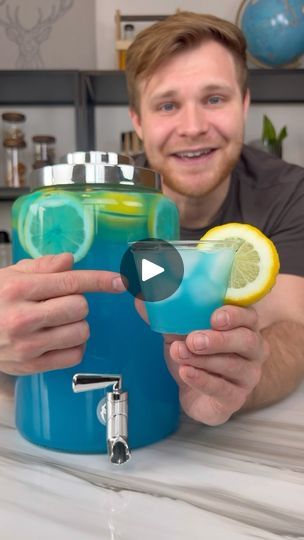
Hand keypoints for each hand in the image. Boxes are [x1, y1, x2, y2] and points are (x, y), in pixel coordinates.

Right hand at [0, 253, 124, 374]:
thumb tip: (70, 262)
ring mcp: (27, 346)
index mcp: (19, 289)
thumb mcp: (10, 275)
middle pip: (80, 307)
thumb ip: (43, 266)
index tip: (119, 281)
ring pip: (81, 331)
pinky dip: (74, 345)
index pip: (71, 282)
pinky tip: (58, 338)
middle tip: (59, 302)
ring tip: (57, 321)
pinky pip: (74, 355)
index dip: (100, 280)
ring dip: (76, 324)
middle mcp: (23, 318)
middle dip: (76, 302)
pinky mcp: (31, 366)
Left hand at [167, 305, 269, 424]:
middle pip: (247, 340)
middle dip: (219, 339)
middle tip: (193, 340)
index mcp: (243, 326)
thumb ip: (168, 313)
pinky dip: (202, 379)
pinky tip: (185, 372)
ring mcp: (248, 375)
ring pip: (233, 366)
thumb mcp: (179, 330)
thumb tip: (143, 298)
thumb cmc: (194, 354)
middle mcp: (253, 349)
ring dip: (203, 359)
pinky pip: (223, 389)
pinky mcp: (236, 398)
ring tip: (180, 354)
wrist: (190, 390)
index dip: (234, 314)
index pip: (249, 315)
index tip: (214, 317)